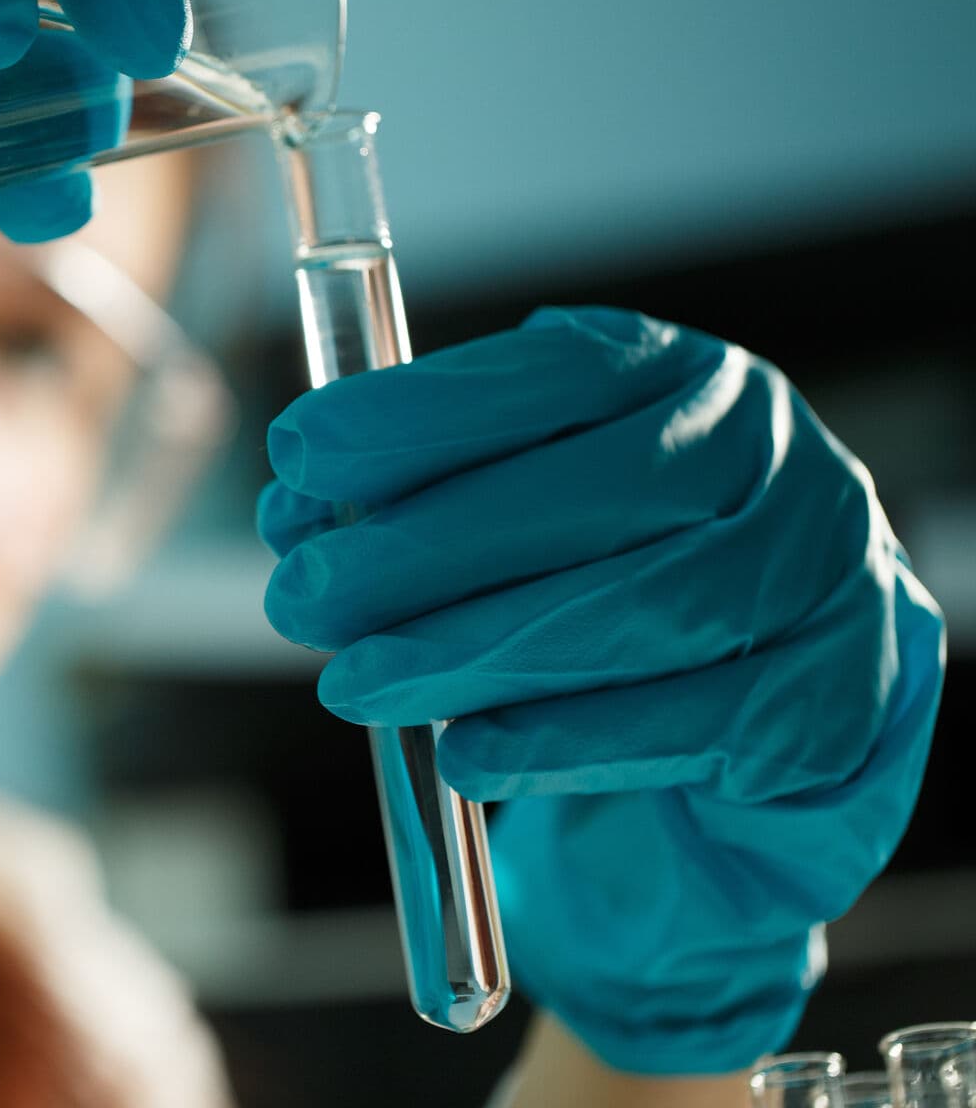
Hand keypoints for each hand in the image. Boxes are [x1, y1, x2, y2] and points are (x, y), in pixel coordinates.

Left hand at [258, 307, 944, 1073]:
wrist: (773, 686)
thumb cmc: (609, 574)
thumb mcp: (527, 500)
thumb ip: (428, 493)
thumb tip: (298, 518)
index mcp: (678, 377)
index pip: (548, 376)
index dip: (414, 414)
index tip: (296, 453)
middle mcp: (762, 454)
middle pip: (587, 495)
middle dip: (421, 550)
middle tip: (301, 596)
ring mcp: (818, 569)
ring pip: (636, 612)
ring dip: (472, 655)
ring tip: (354, 683)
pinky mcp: (834, 692)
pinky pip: (692, 722)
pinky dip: (562, 742)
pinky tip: (465, 755)